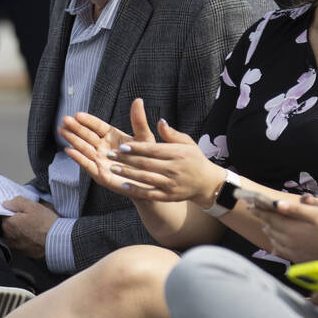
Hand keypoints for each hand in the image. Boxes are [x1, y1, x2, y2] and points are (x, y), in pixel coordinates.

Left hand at [0, 196, 57, 258]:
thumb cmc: (46, 223)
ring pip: (13, 235)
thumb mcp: (32, 206)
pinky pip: (20, 243)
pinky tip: (34, 236)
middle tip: (30, 219)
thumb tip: (6, 204)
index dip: (14, 211)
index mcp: (8, 224)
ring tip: (33, 228)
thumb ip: (17, 202)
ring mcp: (15, 246)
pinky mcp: (22, 253)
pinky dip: (25, 240)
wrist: (57, 241)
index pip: (4, 214)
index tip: (23, 211)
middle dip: (16, 221)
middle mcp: (8, 237)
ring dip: (20, 231)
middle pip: (8, 225)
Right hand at [60, 101, 150, 195]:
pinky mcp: (100, 174)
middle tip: (65, 119)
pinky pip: (87, 165)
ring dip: (72, 139)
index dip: (88, 120)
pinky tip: (69, 150)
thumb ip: (138, 120)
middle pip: (87, 135)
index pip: (97, 126)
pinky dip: (78, 158)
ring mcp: (100, 160)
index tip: (78, 114)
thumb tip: (138, 100)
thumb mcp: (144, 137)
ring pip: (84, 148)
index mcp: (112, 136)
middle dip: (76, 128)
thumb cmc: (147, 159)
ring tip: (62, 130)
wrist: (150, 181)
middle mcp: (103, 147)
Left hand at [103, 105, 224, 204]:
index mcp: (177, 153)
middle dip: (125, 160)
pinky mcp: (168, 196)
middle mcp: (173, 168)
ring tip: (112, 168)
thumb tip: (160, 122)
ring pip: (145, 178)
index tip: (121, 146)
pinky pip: (149, 193)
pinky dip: (135, 189)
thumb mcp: (187, 143)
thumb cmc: (195, 159)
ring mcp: (171, 184)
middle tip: (109, 155)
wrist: (207, 183)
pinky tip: (123, 185)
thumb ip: (172, 134)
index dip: (136, 148)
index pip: (152, 150)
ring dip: (127, 173)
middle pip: (145, 164)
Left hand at [248, 194, 317, 262]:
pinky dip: (276, 244)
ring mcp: (292, 251)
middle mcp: (288, 241)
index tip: (251, 205)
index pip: (270, 218)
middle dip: (263, 219)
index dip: (260, 211)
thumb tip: (278, 204)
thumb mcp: (316, 213)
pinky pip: (281, 251)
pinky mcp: (298, 258)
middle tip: (257, 213)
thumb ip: (296, 209)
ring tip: (266, 226)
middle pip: (271, 229)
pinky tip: (276, 244)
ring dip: (269, 232)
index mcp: (291, 228)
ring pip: (274, 240)